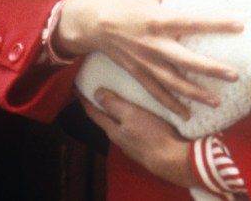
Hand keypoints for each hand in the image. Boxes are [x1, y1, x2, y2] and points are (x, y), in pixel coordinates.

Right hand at [54, 0, 242, 118]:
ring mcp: (146, 62)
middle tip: (235, 75)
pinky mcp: (138, 73)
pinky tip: (187, 114)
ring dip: (195, 93)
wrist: (93, 23)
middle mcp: (154, 44)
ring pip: (174, 82)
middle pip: (187, 61)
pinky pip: (156, 92)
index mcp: (159, 20)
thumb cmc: (124, 2)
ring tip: (217, 100)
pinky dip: (171, 104)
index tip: (240, 25)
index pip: (193, 22)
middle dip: (212, 69)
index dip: (216, 24)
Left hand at [81, 88, 195, 188]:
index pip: (94, 113)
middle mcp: (120, 139)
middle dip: (100, 106)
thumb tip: (96, 93)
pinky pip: (133, 131)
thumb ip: (113, 105)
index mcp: (113, 130)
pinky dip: (130, 121)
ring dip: (116, 114)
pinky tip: (138, 117)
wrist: (175, 161)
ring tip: (118, 101)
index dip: (84, 100)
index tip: (76, 89)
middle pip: (105, 120)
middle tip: (96, 91)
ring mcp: (133, 145)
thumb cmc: (153, 136)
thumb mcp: (132, 115)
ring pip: (119, 126)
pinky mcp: (146, 148)